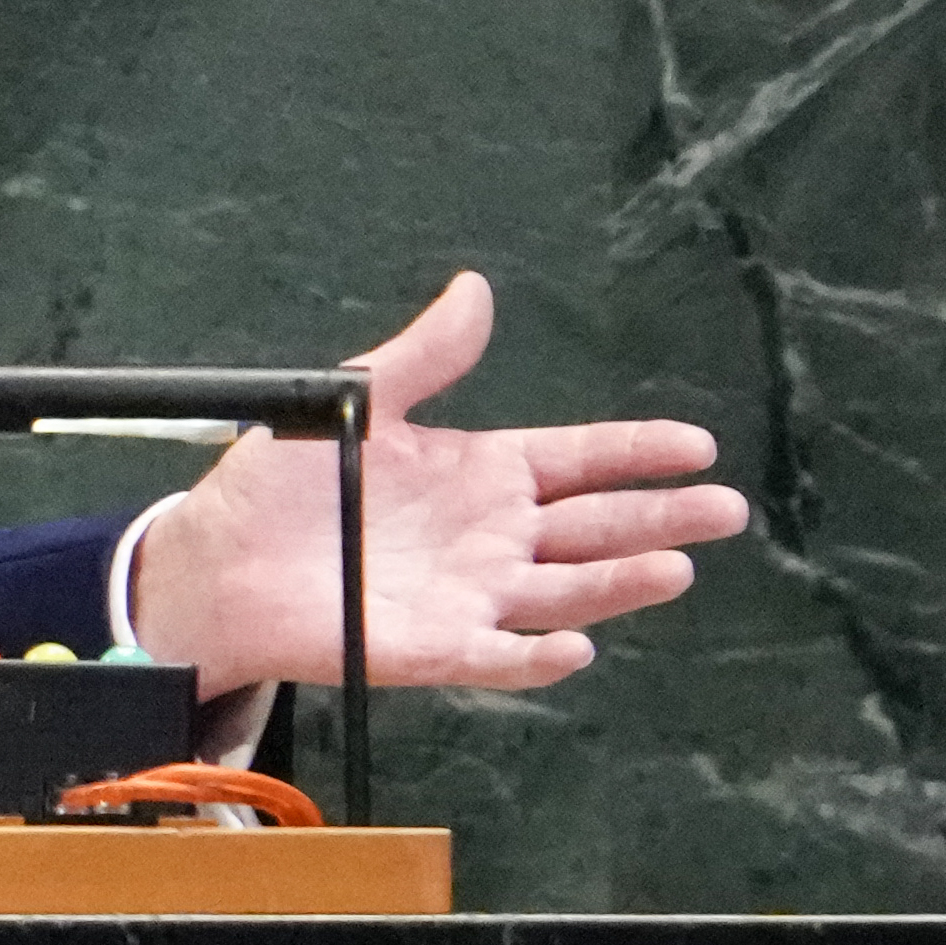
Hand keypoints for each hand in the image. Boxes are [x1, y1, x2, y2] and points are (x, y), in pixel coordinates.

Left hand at [123, 270, 745, 691]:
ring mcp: (469, 595)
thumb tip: (476, 288)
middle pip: (594, 527)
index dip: (638, 452)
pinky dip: (533, 656)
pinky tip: (574, 647)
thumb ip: (424, 356)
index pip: (580, 460)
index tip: (699, 445)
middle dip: (661, 518)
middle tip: (726, 510)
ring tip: (674, 569)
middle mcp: (492, 538)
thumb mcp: (361, 404)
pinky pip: (494, 656)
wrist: (218, 560)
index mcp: (483, 474)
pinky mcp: (431, 648)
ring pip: (563, 592)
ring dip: (618, 584)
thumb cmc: (286, 484)